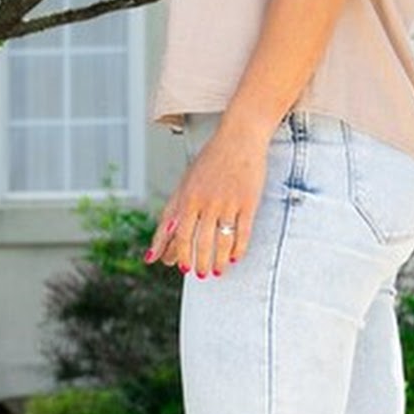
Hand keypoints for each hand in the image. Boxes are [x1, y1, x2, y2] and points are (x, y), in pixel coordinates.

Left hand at [148, 119, 268, 277]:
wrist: (238, 140)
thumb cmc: (209, 162)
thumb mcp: (186, 182)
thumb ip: (175, 207)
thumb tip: (165, 233)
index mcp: (186, 197)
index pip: (176, 231)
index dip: (174, 251)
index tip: (174, 265)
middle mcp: (204, 202)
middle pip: (197, 241)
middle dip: (195, 261)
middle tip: (198, 274)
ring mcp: (226, 203)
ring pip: (220, 241)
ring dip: (217, 261)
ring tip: (217, 272)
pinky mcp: (247, 203)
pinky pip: (242, 233)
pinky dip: (238, 249)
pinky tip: (235, 259)